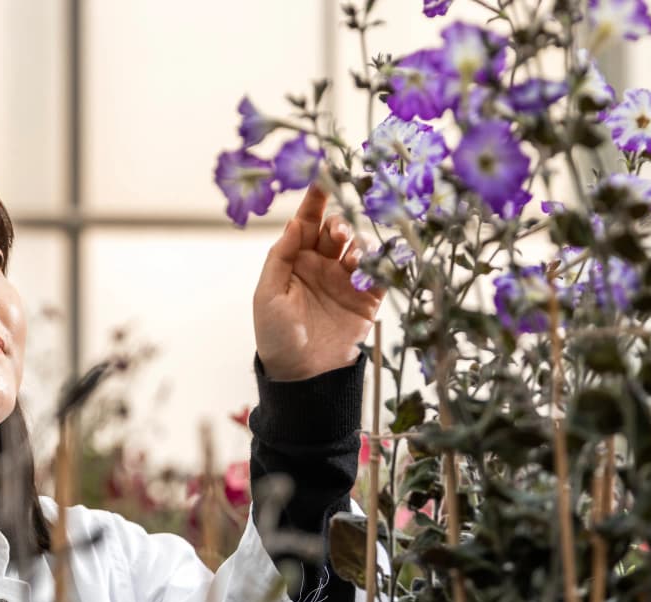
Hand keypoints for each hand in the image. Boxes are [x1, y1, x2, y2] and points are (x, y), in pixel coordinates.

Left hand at [253, 184, 385, 380]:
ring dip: (358, 244)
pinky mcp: (367, 298)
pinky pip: (380, 273)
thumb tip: (296, 222)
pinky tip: (376, 265)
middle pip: (337, 230)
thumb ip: (281, 257)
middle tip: (338, 233)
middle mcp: (323, 265)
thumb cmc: (276, 336)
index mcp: (296, 260)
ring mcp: (346, 280)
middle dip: (340, 223)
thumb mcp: (268, 294)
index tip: (323, 177)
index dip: (315, 200)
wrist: (302, 375)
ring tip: (351, 258)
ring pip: (359, 246)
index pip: (307, 222)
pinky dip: (382, 264)